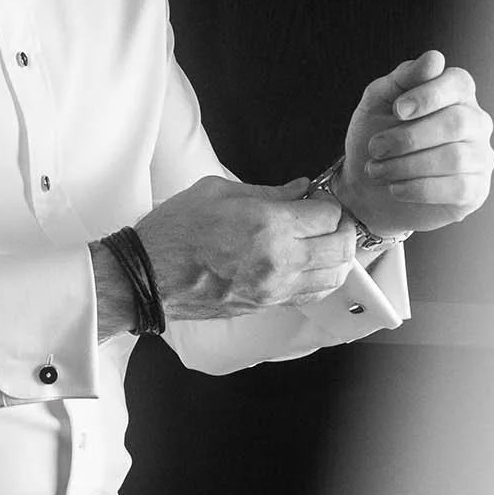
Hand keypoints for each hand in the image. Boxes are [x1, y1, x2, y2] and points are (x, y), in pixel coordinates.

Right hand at [134, 175, 357, 319]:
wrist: (150, 274)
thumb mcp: (219, 191)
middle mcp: (279, 260)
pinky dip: (321, 278)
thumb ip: (269, 192)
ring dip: (338, 257)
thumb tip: (300, 189)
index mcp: (268, 224)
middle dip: (343, 228)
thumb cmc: (177, 229)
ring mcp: (275, 288)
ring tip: (324, 242)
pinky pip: (311, 294)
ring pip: (334, 277)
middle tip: (329, 218)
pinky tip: (309, 263)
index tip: (317, 198)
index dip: (329, 203)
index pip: (329, 215)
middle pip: (341, 248)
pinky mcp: (267, 305)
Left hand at [339, 49, 493, 238]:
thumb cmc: (376, 135)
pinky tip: (396, 188)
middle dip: (409, 138)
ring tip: (378, 170)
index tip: (397, 111)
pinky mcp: (476, 189)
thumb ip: (404, 77)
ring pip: (456, 158)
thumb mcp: (378, 101)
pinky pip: (458, 188)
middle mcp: (475, 122)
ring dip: (407, 165)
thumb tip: (435, 59)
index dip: (428, 95)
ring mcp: (481, 156)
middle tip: (376, 148)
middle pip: (457, 122)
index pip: (459, 82)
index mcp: (455, 93)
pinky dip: (419, 189)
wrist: (367, 186)